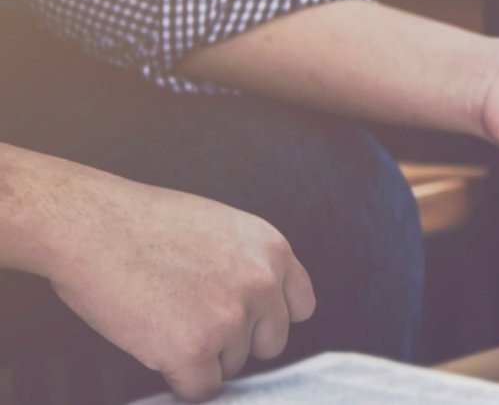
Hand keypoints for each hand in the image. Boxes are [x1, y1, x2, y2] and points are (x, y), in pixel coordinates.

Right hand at [41, 169, 313, 400]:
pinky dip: (179, 380)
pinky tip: (154, 348)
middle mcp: (262, 285)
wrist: (86, 224)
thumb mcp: (218, 227)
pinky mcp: (195, 349)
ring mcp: (232, 318)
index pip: (300, 307)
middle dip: (233, 340)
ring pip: (231, 365)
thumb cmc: (138, 223)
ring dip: (199, 355)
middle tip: (188, 319)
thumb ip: (247, 264)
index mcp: (273, 251)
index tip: (242, 320)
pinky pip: (201, 389)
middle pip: (268, 343)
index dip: (266, 319)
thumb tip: (256, 304)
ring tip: (160, 318)